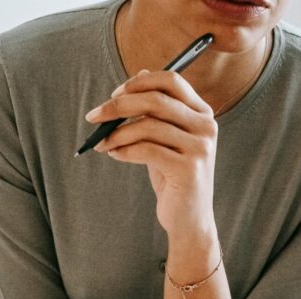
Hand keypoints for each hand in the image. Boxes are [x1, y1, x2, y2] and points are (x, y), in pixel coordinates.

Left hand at [85, 69, 217, 240]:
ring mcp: (199, 148)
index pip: (171, 80)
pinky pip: (147, 150)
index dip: (139, 83)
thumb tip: (140, 74)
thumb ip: (156, 111)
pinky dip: (124, 151)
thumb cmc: (174, 178)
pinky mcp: (188, 169)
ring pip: (148, 126)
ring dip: (117, 133)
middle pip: (155, 100)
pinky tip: (114, 155)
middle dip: (119, 106)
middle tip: (95, 116)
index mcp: (202, 113)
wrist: (189, 220)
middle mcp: (205, 127)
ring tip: (102, 143)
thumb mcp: (165, 139)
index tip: (114, 94)